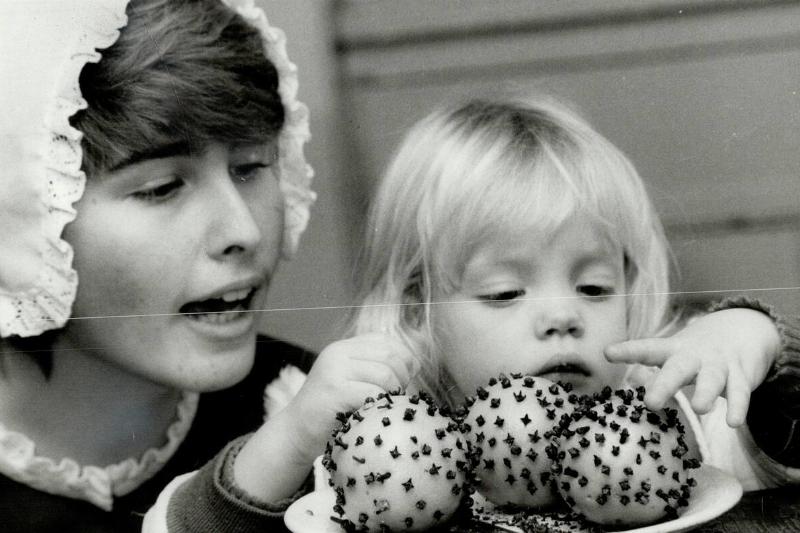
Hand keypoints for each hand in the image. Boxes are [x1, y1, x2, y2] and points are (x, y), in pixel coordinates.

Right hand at [285, 332, 419, 461]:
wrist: (295, 432)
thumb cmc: (330, 411)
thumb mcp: (350, 380)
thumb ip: (375, 367)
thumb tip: (415, 362)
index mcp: (343, 348)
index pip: (386, 341)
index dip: (404, 358)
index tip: (406, 378)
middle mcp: (337, 353)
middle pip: (390, 355)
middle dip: (403, 376)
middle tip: (398, 396)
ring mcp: (334, 370)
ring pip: (385, 374)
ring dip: (394, 393)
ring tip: (388, 406)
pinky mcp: (335, 391)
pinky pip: (373, 393)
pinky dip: (383, 405)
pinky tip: (378, 415)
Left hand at [605, 308, 779, 426]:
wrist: (742, 330)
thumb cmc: (695, 353)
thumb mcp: (675, 357)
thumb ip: (656, 374)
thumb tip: (630, 388)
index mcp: (672, 350)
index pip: (647, 349)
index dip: (628, 351)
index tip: (608, 353)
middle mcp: (693, 356)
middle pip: (677, 369)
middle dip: (665, 385)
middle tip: (650, 403)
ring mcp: (718, 365)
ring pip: (712, 378)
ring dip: (705, 393)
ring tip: (699, 408)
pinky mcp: (741, 375)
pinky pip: (741, 392)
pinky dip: (738, 407)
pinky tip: (733, 422)